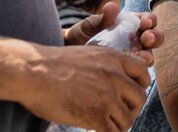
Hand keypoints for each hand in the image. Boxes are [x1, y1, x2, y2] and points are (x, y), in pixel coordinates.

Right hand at [17, 43, 149, 131]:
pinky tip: (99, 131)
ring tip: (110, 126)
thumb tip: (115, 79)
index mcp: (114, 59)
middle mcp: (115, 76)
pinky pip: (113, 131)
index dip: (141, 85)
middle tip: (122, 114)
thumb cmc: (53, 64)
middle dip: (133, 108)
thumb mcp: (89, 54)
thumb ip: (106, 65)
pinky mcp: (95, 115)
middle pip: (140, 97)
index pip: (143, 72)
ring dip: (121, 124)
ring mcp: (107, 96)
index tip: (133, 93)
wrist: (33, 71)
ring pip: (128, 118)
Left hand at [64, 2, 163, 63]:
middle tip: (147, 38)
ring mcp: (134, 54)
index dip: (150, 20)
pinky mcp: (128, 69)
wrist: (71, 52)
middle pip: (155, 37)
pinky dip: (137, 70)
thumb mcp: (91, 24)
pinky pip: (137, 70)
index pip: (148, 19)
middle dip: (154, 37)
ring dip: (148, 55)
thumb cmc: (84, 33)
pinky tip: (131, 69)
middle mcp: (137, 38)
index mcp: (133, 23)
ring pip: (149, 54)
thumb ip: (103, 18)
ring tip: (143, 58)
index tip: (146, 22)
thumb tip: (111, 6)